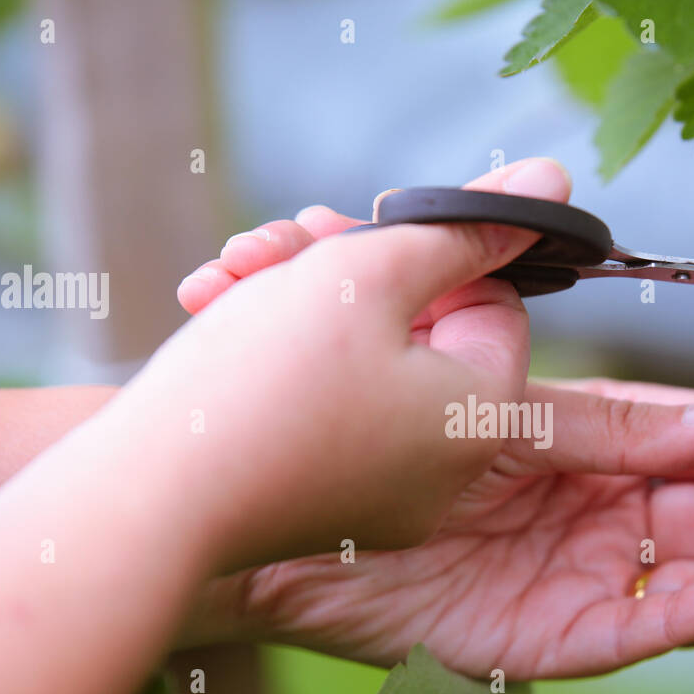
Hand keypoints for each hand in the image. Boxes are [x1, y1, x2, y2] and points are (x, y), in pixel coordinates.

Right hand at [107, 158, 572, 572]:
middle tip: (276, 247)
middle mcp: (447, 471)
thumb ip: (463, 225)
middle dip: (344, 273)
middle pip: (421, 333)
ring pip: (363, 366)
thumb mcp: (369, 272)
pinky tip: (218, 327)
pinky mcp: (324, 510)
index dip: (426, 255)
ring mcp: (384, 498)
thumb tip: (550, 183)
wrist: (143, 503)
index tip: (357, 240)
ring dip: (298, 305)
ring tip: (228, 282)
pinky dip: (280, 366)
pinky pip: (327, 416)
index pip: (493, 303)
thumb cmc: (262, 380)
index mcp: (481, 415)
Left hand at [176, 161, 693, 678]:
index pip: (670, 434)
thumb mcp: (410, 323)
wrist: (236, 500)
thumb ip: (493, 268)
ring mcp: (547, 575)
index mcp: (552, 440)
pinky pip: (620, 633)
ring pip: (673, 571)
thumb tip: (554, 178)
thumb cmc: (315, 411)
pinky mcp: (524, 636)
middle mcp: (562, 510)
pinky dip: (683, 614)